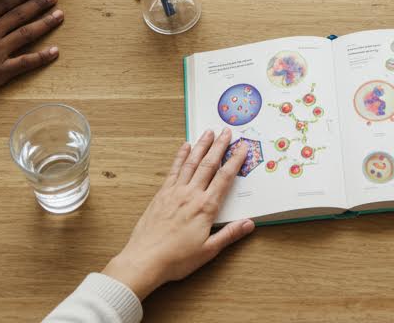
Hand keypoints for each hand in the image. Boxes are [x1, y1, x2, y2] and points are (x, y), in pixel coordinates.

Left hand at [104, 130, 254, 300]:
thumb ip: (229, 234)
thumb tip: (249, 224)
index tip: (243, 147)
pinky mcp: (162, 194)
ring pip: (192, 162)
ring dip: (201, 146)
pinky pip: (174, 170)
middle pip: (209, 164)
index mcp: (206, 207)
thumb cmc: (176, 259)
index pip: (225, 177)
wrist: (144, 261)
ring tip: (208, 132)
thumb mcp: (208, 251)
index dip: (235, 160)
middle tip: (227, 131)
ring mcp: (175, 192)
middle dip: (219, 146)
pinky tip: (185, 147)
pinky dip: (181, 157)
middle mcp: (191, 194)